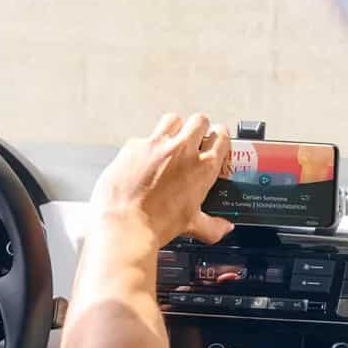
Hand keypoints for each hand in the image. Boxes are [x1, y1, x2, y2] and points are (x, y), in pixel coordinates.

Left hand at [91, 113, 234, 246]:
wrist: (124, 223)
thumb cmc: (156, 224)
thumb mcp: (191, 225)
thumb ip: (212, 226)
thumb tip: (223, 228)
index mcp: (203, 167)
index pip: (221, 136)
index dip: (219, 137)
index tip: (215, 143)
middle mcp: (183, 150)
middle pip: (200, 120)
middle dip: (198, 129)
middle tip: (194, 141)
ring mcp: (158, 144)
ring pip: (174, 119)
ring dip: (175, 128)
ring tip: (170, 142)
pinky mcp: (134, 145)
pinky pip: (144, 136)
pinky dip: (146, 145)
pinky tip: (142, 159)